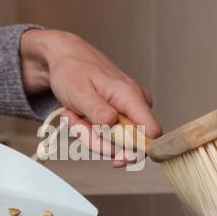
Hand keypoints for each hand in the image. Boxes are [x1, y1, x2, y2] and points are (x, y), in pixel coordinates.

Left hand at [20, 29, 162, 166]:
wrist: (64, 59)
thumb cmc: (72, 71)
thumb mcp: (80, 92)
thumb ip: (97, 111)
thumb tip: (113, 126)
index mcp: (131, 97)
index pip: (152, 133)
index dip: (136, 150)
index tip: (113, 156)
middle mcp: (135, 106)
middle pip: (127, 145)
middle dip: (98, 141)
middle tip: (78, 123)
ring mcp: (127, 112)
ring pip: (112, 143)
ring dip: (88, 134)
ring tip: (75, 114)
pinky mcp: (118, 117)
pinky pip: (105, 136)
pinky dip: (87, 130)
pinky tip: (78, 116)